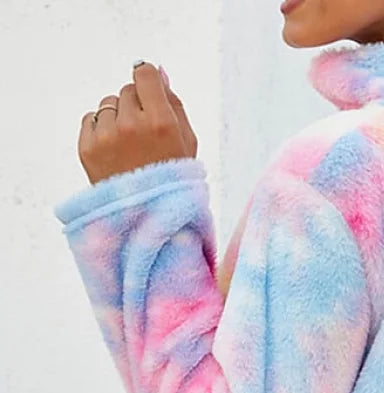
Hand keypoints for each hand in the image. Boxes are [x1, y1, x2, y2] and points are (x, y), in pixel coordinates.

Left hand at [78, 62, 197, 184]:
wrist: (148, 221)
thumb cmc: (173, 183)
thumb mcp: (188, 145)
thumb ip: (175, 105)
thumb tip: (159, 72)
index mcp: (161, 123)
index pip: (145, 75)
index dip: (148, 81)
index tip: (150, 92)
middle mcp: (132, 126)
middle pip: (127, 90)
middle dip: (136, 106)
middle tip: (144, 136)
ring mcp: (107, 137)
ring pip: (108, 104)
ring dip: (117, 118)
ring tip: (129, 148)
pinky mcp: (87, 148)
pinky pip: (90, 119)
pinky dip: (101, 130)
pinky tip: (115, 153)